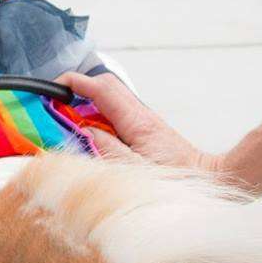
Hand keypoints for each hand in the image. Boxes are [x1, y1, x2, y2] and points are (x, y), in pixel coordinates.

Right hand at [58, 72, 220, 176]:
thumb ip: (109, 150)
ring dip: (87, 102)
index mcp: (137, 121)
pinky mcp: (144, 128)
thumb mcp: (136, 171)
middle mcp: (140, 114)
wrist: (208, 179)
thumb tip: (86, 132)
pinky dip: (98, 116)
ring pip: (109, 97)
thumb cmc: (177, 179)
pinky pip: (115, 113)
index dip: (74, 83)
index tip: (53, 87)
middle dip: (77, 88)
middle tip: (54, 102)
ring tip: (66, 118)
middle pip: (105, 85)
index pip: (102, 89)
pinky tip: (89, 133)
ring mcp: (143, 119)